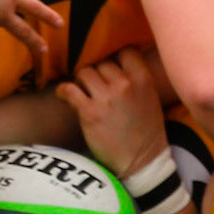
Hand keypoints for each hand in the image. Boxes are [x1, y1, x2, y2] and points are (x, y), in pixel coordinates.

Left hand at [54, 48, 167, 179]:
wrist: (142, 161)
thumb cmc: (147, 131)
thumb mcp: (150, 98)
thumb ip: (136, 79)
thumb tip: (118, 62)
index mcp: (143, 79)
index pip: (126, 51)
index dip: (116, 57)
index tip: (111, 66)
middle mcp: (124, 84)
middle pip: (102, 63)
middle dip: (98, 74)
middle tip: (96, 86)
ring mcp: (106, 98)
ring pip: (85, 72)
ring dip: (82, 81)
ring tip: (82, 92)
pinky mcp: (89, 112)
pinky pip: (69, 89)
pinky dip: (63, 91)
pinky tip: (64, 95)